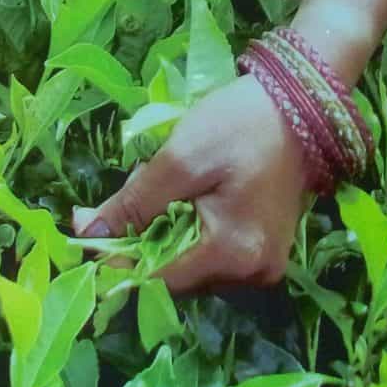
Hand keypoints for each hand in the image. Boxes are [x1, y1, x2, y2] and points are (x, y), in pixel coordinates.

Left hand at [72, 75, 309, 293]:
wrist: (300, 106)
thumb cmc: (240, 127)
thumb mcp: (178, 161)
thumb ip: (131, 203)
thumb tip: (87, 233)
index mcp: (234, 256)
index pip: (156, 280)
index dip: (116, 260)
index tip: (87, 228)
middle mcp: (251, 274)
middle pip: (170, 275)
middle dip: (139, 239)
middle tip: (132, 190)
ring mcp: (260, 267)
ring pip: (185, 265)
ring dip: (161, 235)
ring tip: (165, 188)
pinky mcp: (260, 253)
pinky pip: (206, 255)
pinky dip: (183, 232)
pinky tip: (185, 198)